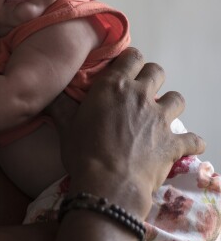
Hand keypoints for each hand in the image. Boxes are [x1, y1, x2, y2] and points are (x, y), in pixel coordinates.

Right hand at [59, 48, 204, 214]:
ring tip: (159, 115)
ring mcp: (161, 119)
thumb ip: (60, 106)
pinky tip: (185, 146)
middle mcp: (141, 96)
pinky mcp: (174, 142)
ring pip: (177, 99)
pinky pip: (193, 139)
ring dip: (169, 105)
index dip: (129, 61)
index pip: (131, 57)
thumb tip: (46, 94)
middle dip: (151, 78)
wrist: (108, 184)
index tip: (124, 69)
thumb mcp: (65, 126)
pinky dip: (190, 142)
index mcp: (113, 86)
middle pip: (157, 72)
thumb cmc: (83, 152)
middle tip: (140, 91)